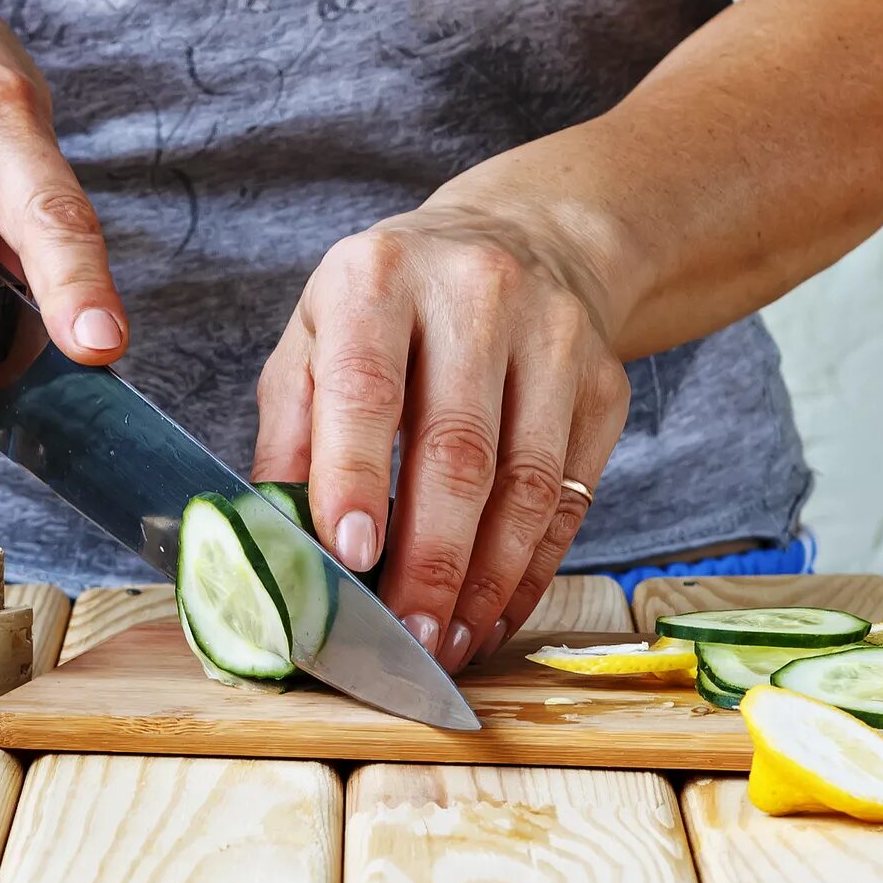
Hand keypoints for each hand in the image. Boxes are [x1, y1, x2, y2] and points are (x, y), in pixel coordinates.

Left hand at [254, 199, 632, 670]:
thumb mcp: (315, 337)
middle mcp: (477, 294)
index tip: (349, 558)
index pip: (368, 388)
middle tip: (404, 635)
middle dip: (431, 559)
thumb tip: (278, 542)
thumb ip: (291, 433)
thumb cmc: (393, 309)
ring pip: (527, 484)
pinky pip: (571, 499)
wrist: (524, 240)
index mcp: (380, 276)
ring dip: (486, 582)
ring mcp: (553, 337)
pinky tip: (493, 615)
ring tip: (448, 643)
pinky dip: (530, 571)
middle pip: (458, 449)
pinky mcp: (604, 384)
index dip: (356, 477)